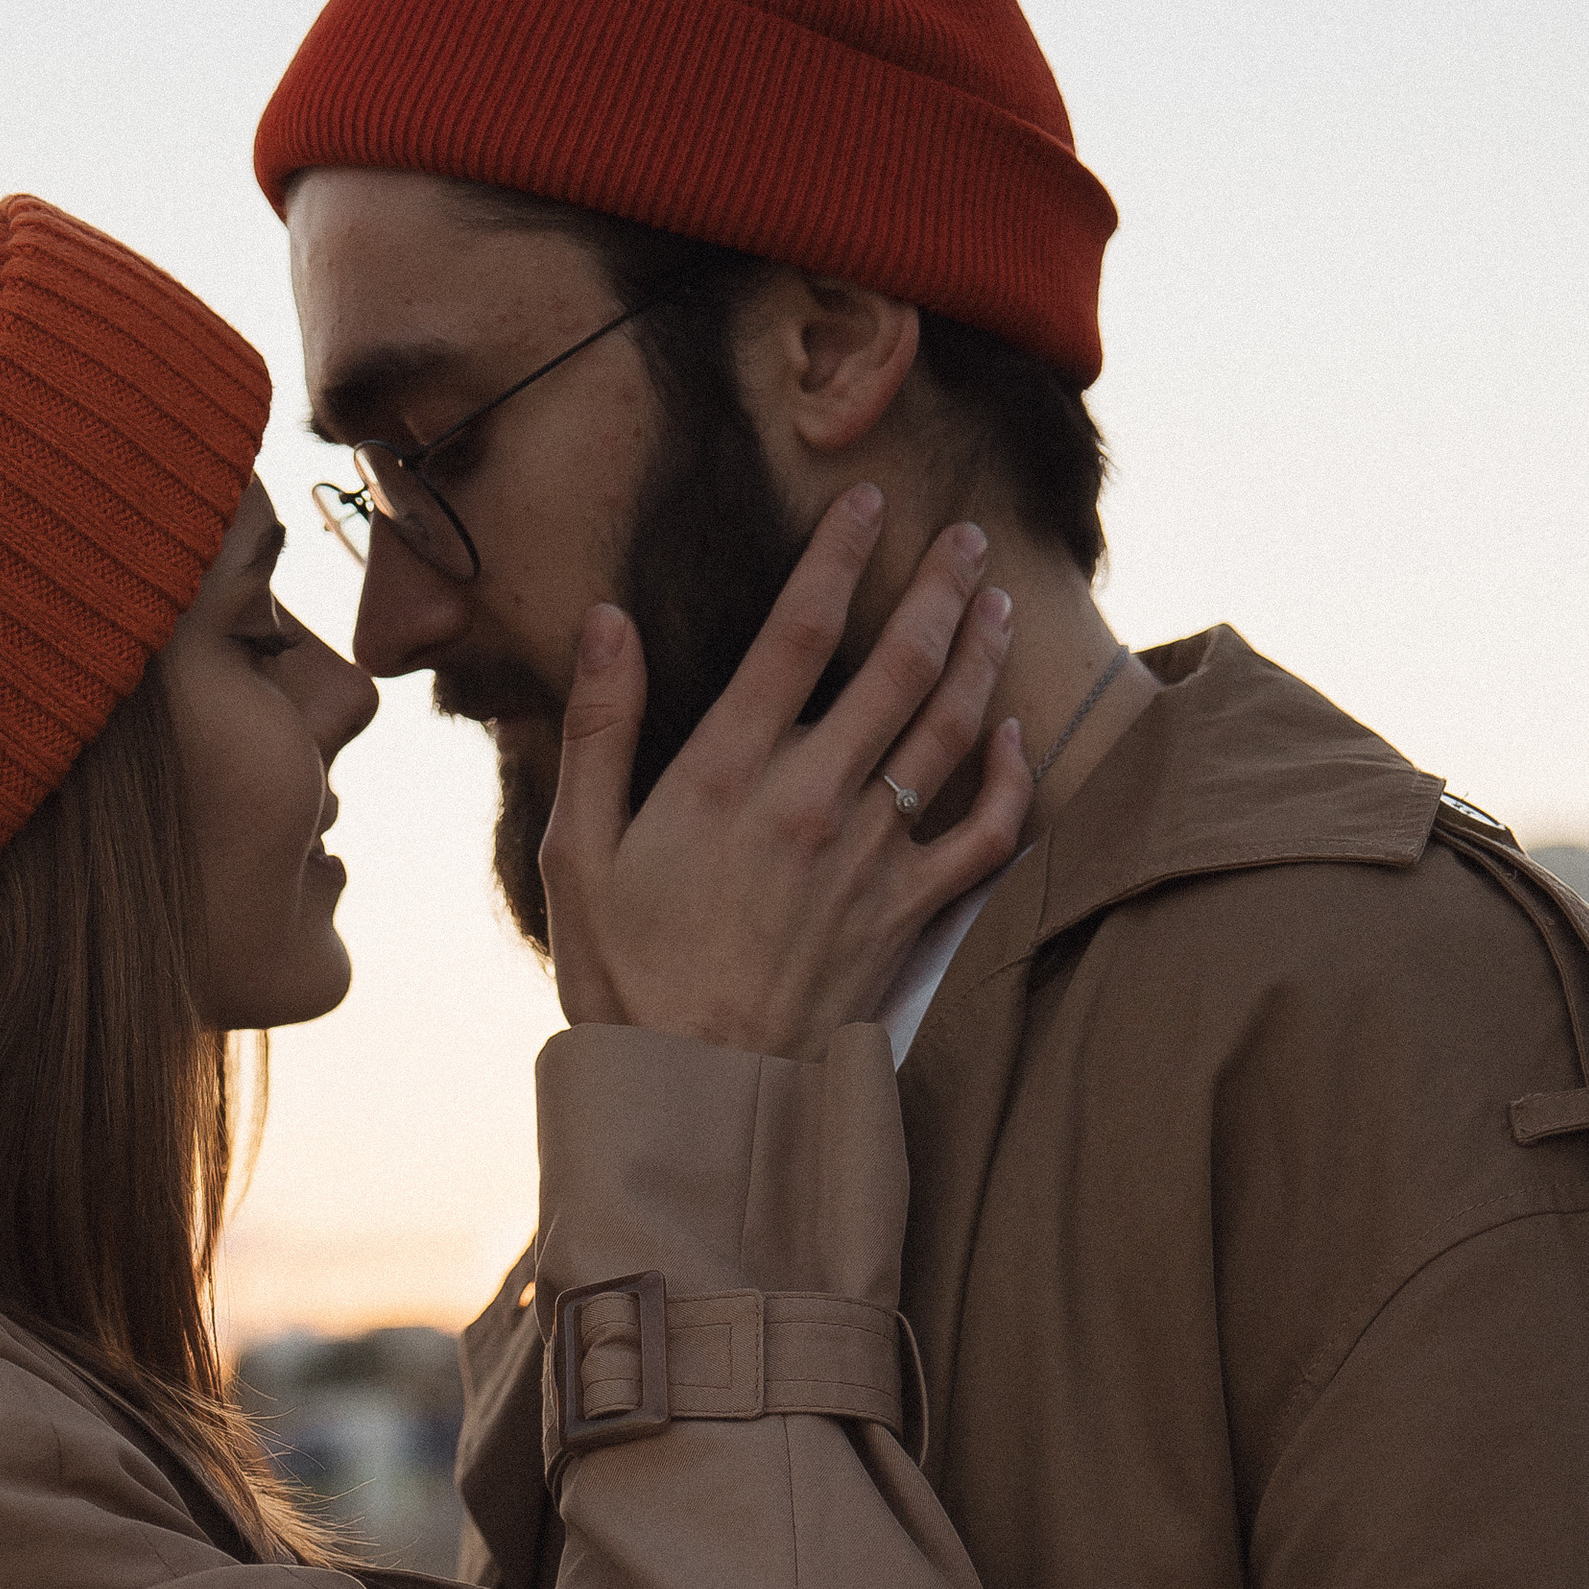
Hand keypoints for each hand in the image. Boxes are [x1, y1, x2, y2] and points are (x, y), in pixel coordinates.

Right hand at [541, 489, 1027, 1059]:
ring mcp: (870, 857)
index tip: (869, 498)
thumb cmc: (622, 978)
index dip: (840, 553)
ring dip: (980, 653)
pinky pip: (984, 834)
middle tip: (967, 534)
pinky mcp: (906, 915)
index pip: (798, 631)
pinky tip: (1011, 735)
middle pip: (899, 663)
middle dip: (939, 585)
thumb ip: (596, 729)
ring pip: (951, 728)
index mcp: (726, 774)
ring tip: (994, 600)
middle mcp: (812, 800)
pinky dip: (1008, 777)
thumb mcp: (577, 852)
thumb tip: (606, 620)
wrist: (694, 1091)